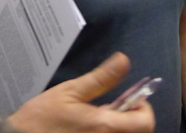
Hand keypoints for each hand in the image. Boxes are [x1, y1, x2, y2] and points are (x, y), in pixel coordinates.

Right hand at [7, 52, 154, 132]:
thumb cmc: (40, 119)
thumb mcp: (69, 92)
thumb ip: (100, 78)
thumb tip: (124, 60)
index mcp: (104, 127)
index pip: (145, 123)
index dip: (143, 109)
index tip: (129, 100)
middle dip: (130, 120)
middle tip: (112, 109)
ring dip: (118, 128)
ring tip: (96, 121)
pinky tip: (87, 131)